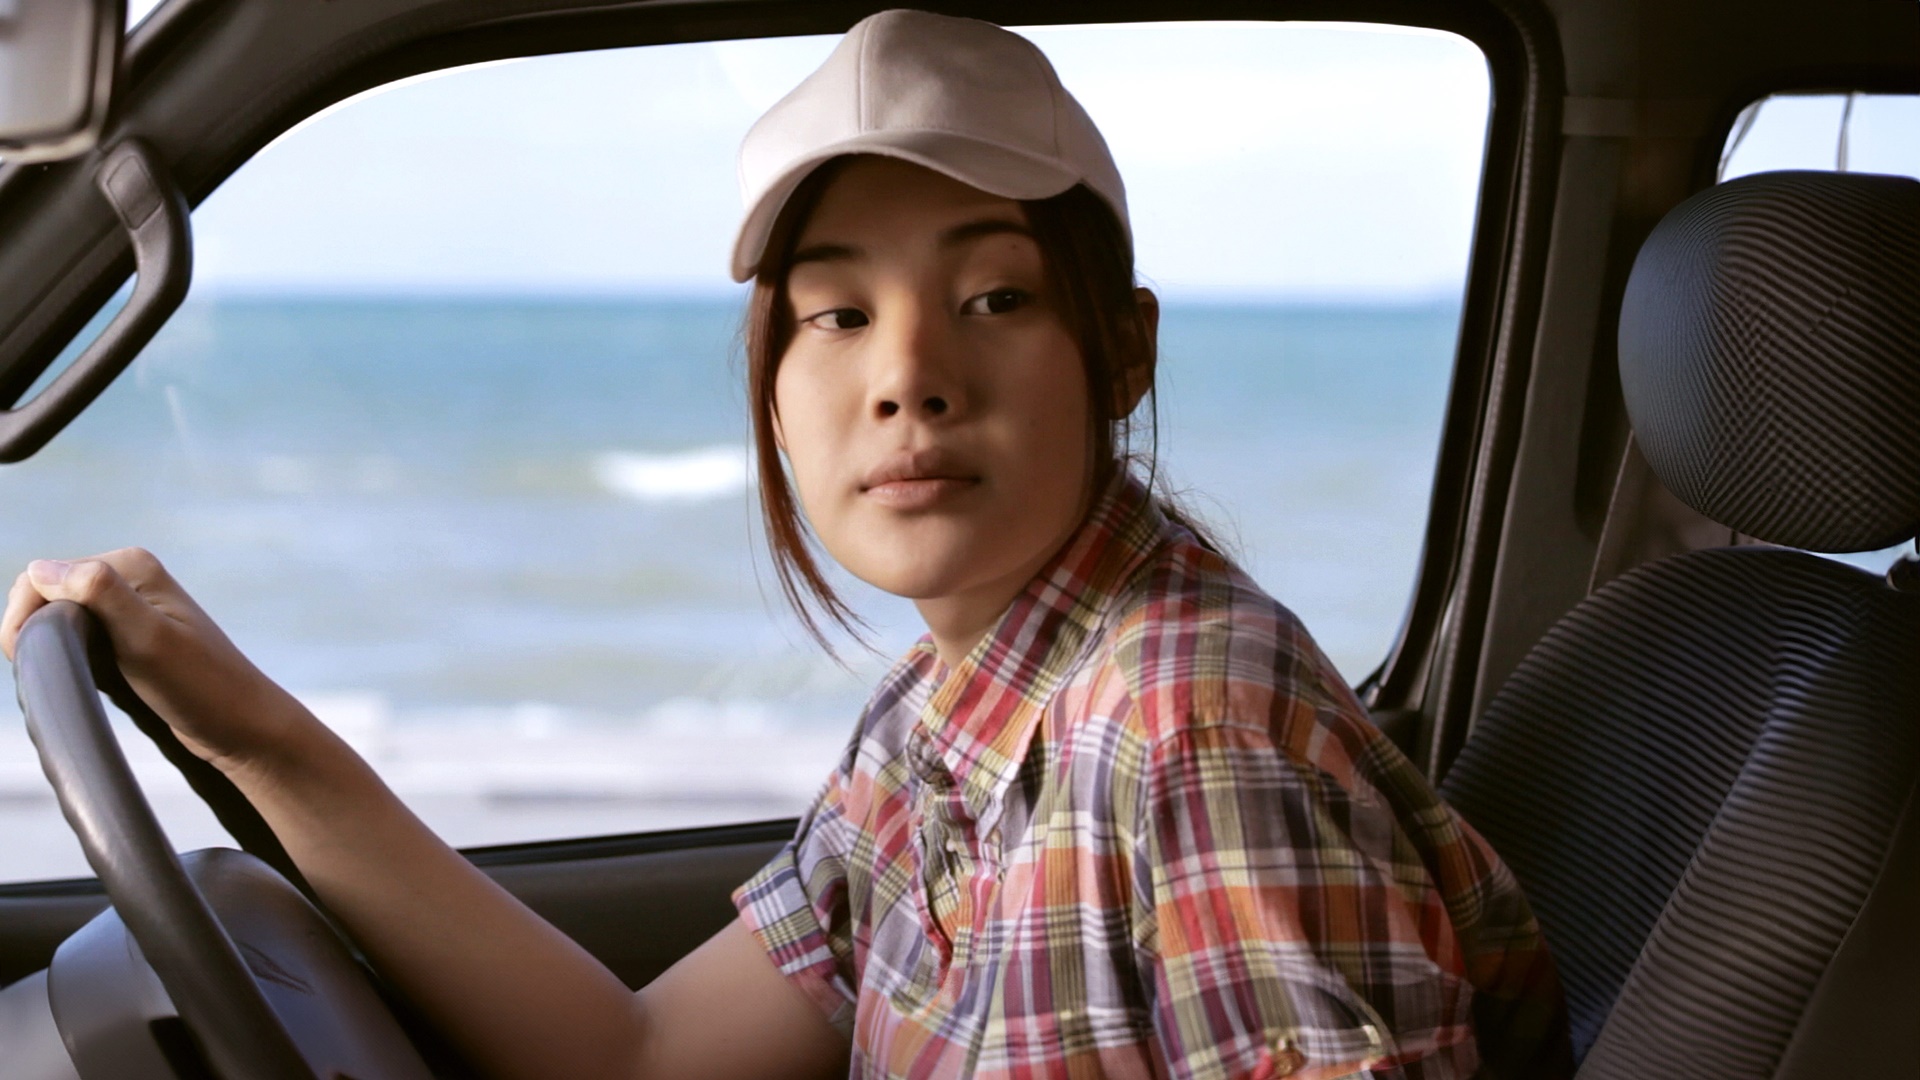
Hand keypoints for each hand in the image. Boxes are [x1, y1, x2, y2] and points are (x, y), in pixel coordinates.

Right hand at [0, 547, 311, 775]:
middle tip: (46, 675)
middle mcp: (128, 580)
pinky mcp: (127, 641)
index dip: (23, 616)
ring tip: (71, 680)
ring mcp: (128, 610)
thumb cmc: (201, 686)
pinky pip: (76, 643)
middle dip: (35, 633)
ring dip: (50, 648)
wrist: (242, 727)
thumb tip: (43, 567)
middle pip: (46, 598)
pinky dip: (68, 661)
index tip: (24, 658)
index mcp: (130, 566)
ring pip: (58, 622)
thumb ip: (100, 595)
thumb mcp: (147, 639)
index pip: (42, 576)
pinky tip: (84, 683)